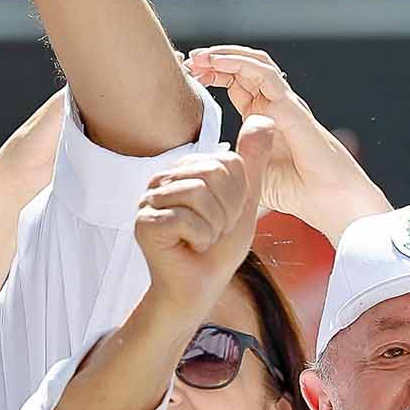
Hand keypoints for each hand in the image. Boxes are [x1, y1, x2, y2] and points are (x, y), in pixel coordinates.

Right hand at [132, 117, 275, 323]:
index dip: (237, 196)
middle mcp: (163, 180)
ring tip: (200, 239)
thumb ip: (251, 163)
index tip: (225, 218)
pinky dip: (199, 239)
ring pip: (200, 194)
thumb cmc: (218, 249)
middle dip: (226, 211)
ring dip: (213, 227)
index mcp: (184, 171)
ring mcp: (149, 200)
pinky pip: (186, 219)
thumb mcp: (243, 201)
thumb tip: (264, 121)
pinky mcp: (145, 222)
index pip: (227, 162)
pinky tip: (187, 247)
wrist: (199, 288)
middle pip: (213, 174)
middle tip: (213, 232)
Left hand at [183, 46, 386, 230]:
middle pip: (243, 66)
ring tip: (200, 57)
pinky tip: (217, 63)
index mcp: (263, 116)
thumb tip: (203, 159)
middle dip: (213, 59)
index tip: (187, 76)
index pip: (234, 82)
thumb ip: (230, 159)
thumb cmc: (296, 192)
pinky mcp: (291, 107)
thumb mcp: (249, 173)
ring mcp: (285, 103)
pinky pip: (265, 75)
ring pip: (255, 62)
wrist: (329, 202)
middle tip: (189, 61)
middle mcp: (275, 105)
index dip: (211, 74)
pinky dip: (240, 63)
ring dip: (225, 55)